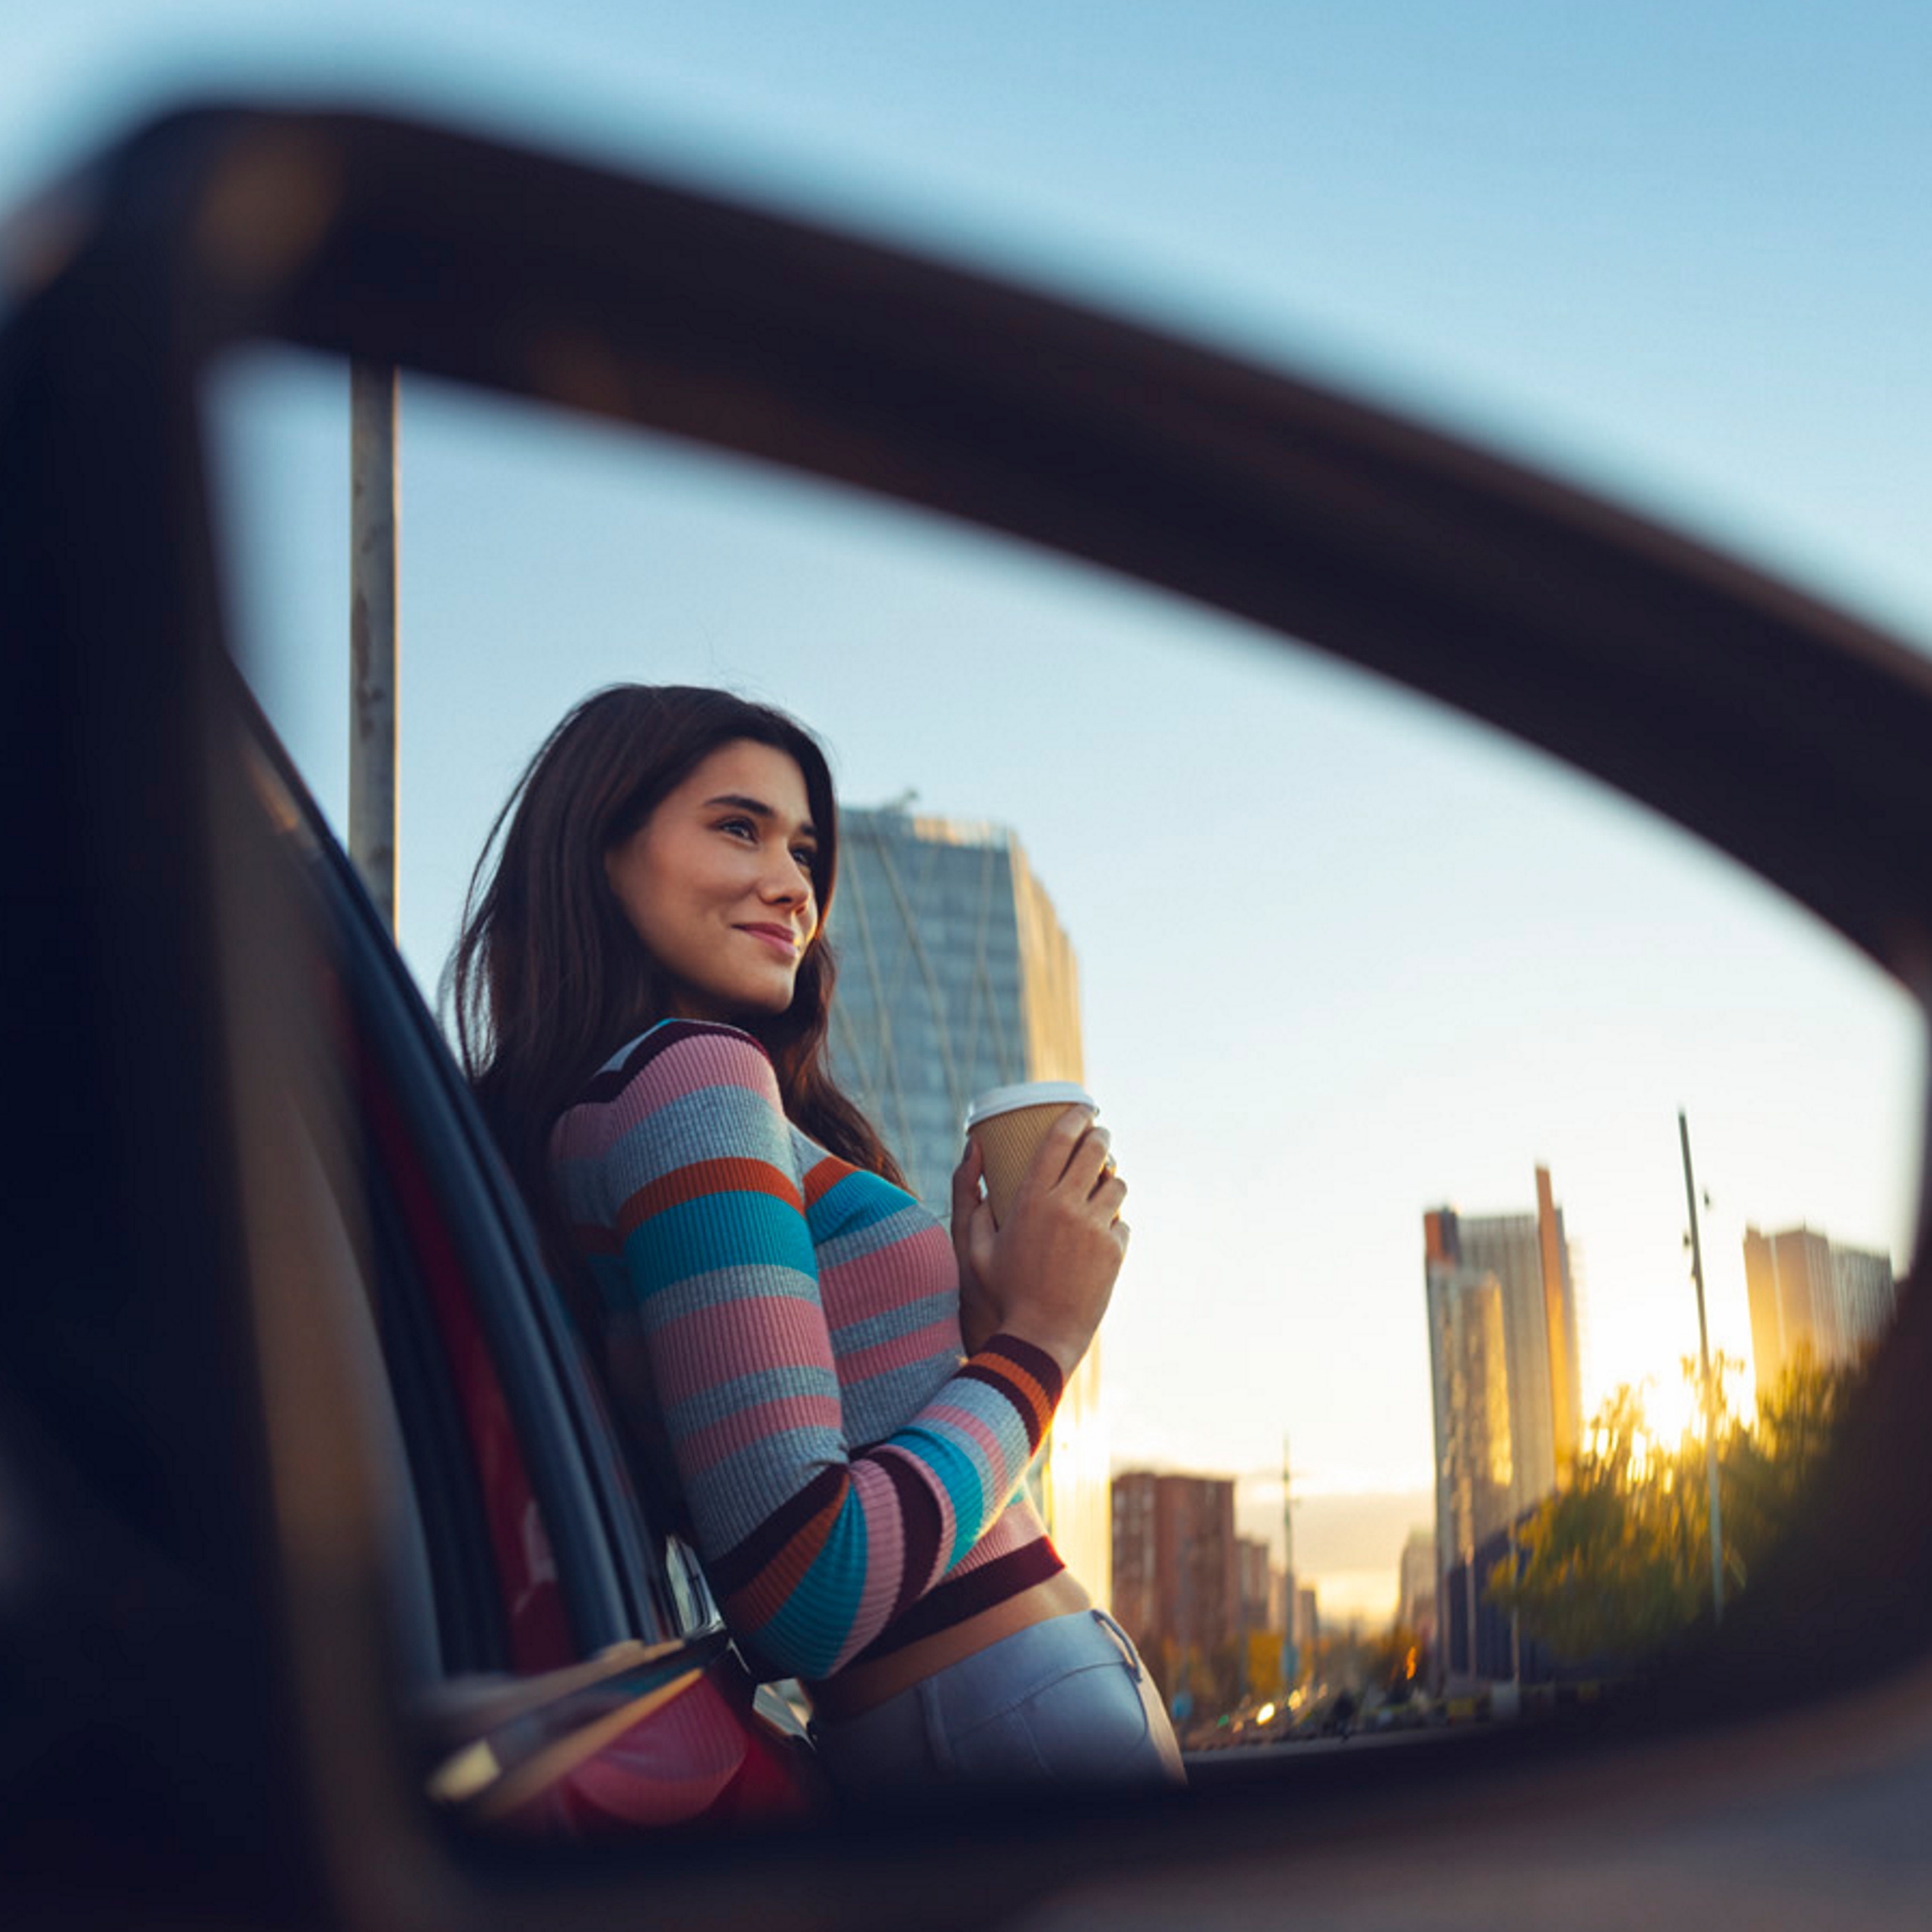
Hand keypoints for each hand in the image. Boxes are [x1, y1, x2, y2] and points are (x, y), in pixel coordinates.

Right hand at [951, 1107, 1128, 1377]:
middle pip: (1097, 1151)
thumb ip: (968, 1195)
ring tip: (1101, 1184)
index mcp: (1032, 1199)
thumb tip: (974, 1148)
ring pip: (1117, 1185)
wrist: (1038, 1339)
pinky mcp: (1115, 1252)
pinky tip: (1101, 1231)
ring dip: (1110, 1180)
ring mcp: (1096, 1229)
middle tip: (1098, 1136)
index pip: (1060, 1139)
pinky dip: (1113, 1223)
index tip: (1082, 1109)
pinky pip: (1123, 1223)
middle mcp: (1068, 1207)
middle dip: (1100, 1136)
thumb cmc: (1000, 1293)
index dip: (1075, 1116)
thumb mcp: (973, 1245)